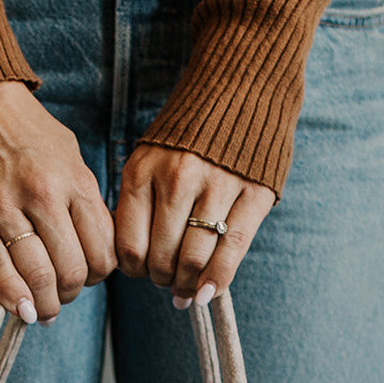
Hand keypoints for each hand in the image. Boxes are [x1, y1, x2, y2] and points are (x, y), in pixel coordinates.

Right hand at [0, 81, 116, 322]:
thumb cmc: (26, 131)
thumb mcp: (70, 157)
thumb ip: (84, 202)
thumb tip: (94, 251)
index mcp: (75, 180)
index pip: (102, 250)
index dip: (98, 275)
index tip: (88, 276)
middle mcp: (44, 194)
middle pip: (71, 270)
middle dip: (71, 293)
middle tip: (63, 294)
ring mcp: (5, 206)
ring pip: (37, 276)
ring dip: (45, 304)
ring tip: (43, 307)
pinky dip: (13, 298)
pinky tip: (22, 310)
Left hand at [114, 144, 275, 306]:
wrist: (241, 90)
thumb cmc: (188, 139)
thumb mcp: (149, 161)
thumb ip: (140, 206)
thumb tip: (135, 265)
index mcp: (142, 172)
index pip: (129, 246)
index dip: (135, 271)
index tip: (143, 273)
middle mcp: (177, 179)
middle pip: (162, 258)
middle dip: (163, 279)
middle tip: (169, 280)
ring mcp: (217, 186)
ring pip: (194, 259)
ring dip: (189, 283)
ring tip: (189, 285)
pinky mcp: (253, 193)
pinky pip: (232, 249)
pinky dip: (219, 279)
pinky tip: (210, 292)